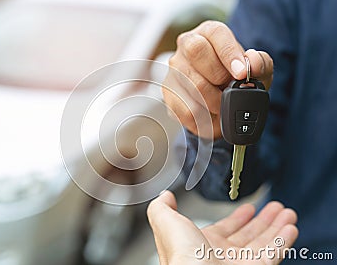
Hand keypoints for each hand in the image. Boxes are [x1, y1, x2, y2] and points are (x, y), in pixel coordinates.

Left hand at [147, 191, 297, 264]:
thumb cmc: (182, 257)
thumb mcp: (166, 225)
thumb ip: (163, 209)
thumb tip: (165, 196)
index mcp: (200, 245)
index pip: (223, 229)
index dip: (236, 219)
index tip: (248, 209)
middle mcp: (221, 257)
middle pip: (247, 236)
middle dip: (261, 220)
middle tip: (274, 207)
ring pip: (262, 243)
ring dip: (276, 227)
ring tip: (287, 212)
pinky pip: (272, 254)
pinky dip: (283, 240)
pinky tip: (290, 228)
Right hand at [162, 21, 272, 138]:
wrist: (218, 102)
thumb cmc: (236, 80)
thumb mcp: (256, 71)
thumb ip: (261, 63)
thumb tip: (253, 62)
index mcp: (209, 33)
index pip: (216, 33)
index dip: (229, 53)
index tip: (242, 73)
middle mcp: (187, 45)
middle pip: (196, 51)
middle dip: (218, 76)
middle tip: (229, 90)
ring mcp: (174, 69)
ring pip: (192, 84)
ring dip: (214, 102)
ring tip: (222, 105)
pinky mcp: (168, 93)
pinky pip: (186, 109)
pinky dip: (204, 118)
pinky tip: (211, 115)